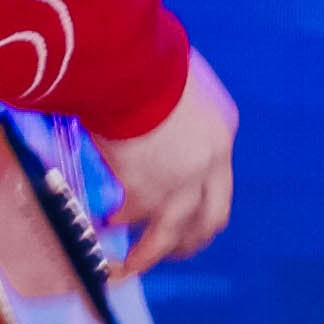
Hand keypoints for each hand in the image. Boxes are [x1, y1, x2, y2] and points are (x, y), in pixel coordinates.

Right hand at [93, 49, 236, 276]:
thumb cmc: (151, 56)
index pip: (218, 178)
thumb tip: (153, 103)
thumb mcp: (181, 75)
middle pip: (211, 218)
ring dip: (152, 255)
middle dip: (193, 239)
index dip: (198, 195)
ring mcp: (180, 184)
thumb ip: (176, 100)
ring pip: (172, 235)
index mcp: (223, 132)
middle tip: (176, 250)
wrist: (131, 65)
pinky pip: (129, 220)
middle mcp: (211, 165)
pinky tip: (99, 230)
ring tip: (129, 267)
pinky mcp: (146, 192)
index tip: (181, 204)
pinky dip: (114, 228)